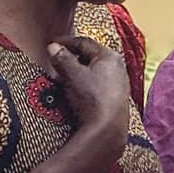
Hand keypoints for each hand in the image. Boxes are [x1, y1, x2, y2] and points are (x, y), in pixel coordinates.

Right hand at [48, 36, 128, 171]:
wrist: (107, 130)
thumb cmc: (91, 98)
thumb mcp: (72, 75)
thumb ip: (62, 59)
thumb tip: (53, 47)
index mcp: (109, 56)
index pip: (85, 43)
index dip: (66, 42)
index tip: (53, 45)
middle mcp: (118, 67)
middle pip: (91, 56)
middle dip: (73, 58)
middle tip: (57, 60)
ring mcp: (120, 84)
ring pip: (95, 71)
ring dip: (79, 72)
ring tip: (64, 77)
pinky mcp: (117, 99)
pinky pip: (99, 84)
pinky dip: (86, 84)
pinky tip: (77, 91)